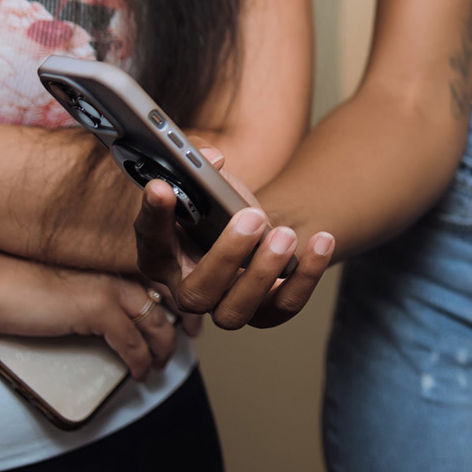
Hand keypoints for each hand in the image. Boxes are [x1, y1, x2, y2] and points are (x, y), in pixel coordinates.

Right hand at [0, 264, 179, 380]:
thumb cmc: (21, 286)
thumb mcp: (68, 285)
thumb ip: (92, 291)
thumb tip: (105, 313)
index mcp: (113, 262)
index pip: (158, 279)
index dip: (175, 300)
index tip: (183, 318)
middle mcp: (119, 271)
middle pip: (165, 301)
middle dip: (178, 326)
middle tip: (182, 343)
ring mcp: (112, 290)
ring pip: (155, 324)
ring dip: (162, 349)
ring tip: (160, 366)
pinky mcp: (99, 312)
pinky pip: (132, 343)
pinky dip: (140, 361)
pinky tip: (140, 373)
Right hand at [133, 148, 333, 330]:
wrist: (255, 232)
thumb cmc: (222, 207)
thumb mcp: (208, 184)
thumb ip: (202, 169)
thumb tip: (213, 160)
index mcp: (164, 257)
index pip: (151, 242)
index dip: (154, 217)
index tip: (161, 187)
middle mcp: (190, 289)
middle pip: (195, 293)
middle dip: (225, 255)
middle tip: (252, 216)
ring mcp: (227, 305)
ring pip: (235, 311)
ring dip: (262, 273)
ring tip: (285, 233)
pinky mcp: (267, 310)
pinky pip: (285, 305)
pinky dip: (306, 276)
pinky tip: (321, 241)